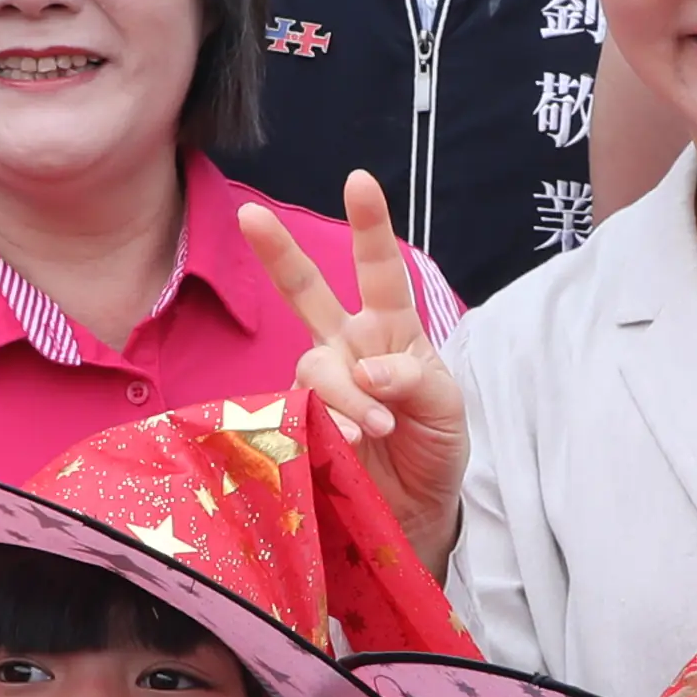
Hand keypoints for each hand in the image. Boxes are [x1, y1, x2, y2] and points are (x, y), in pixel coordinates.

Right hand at [241, 175, 464, 561]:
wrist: (417, 514)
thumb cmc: (435, 447)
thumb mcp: (447, 409)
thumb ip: (414, 381)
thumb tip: (369, 371)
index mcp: (391, 330)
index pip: (380, 270)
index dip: (370, 226)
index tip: (358, 181)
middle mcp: (349, 347)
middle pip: (308, 291)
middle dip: (279, 253)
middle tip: (250, 215)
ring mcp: (322, 385)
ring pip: (315, 367)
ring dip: (345, 396)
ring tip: (375, 430)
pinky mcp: (302, 426)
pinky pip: (299, 414)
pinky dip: (327, 426)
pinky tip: (347, 445)